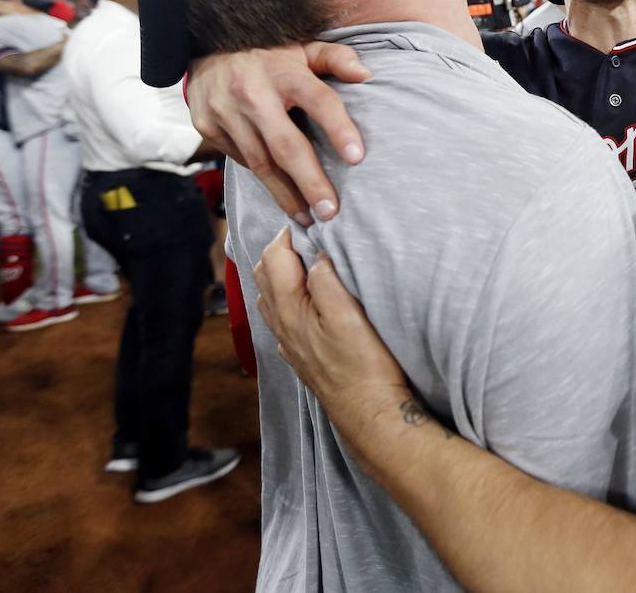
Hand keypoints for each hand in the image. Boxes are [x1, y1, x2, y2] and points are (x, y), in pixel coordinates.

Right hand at [188, 43, 370, 223]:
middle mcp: (253, 93)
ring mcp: (225, 112)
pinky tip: (280, 194)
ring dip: (285, 194)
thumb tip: (366, 74)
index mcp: (284, 72)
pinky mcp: (207, 127)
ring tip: (307, 217)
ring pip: (260, 163)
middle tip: (330, 211)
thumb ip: (335, 58)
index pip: (319, 101)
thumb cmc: (267, 53)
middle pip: (286, 146)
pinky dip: (262, 179)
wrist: (205, 46)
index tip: (357, 158)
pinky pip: (240, 160)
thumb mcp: (301, 48)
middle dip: (310, 182)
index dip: (339, 129)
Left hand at [254, 227, 410, 424]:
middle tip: (314, 237)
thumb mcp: (348, 314)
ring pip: (272, 296)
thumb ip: (326, 278)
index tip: (316, 222)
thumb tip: (316, 251)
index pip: (274, 256)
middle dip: (283, 249)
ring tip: (312, 261)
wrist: (369, 413)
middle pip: (266, 273)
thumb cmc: (364, 364)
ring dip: (285, 273)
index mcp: (288, 308)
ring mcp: (289, 342)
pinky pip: (283, 316)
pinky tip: (312, 299)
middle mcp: (280, 324)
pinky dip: (290, 297)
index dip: (291, 233)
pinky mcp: (301, 355)